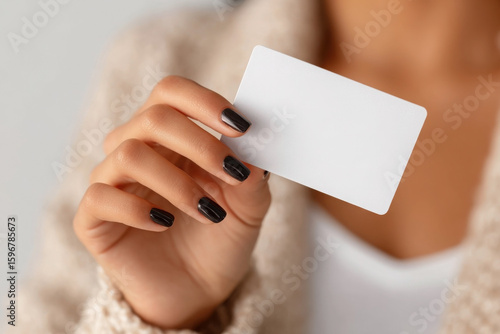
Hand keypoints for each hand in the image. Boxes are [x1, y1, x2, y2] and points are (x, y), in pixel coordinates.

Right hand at [73, 76, 270, 328]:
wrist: (198, 289)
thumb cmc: (220, 238)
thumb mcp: (248, 207)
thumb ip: (251, 175)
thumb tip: (252, 145)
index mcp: (170, 137)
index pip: (172, 93)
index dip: (205, 102)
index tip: (241, 128)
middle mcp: (136, 150)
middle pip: (153, 118)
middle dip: (200, 144)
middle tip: (231, 173)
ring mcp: (111, 182)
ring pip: (129, 154)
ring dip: (177, 183)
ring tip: (207, 213)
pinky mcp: (93, 218)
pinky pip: (101, 197)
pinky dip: (138, 210)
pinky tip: (165, 224)